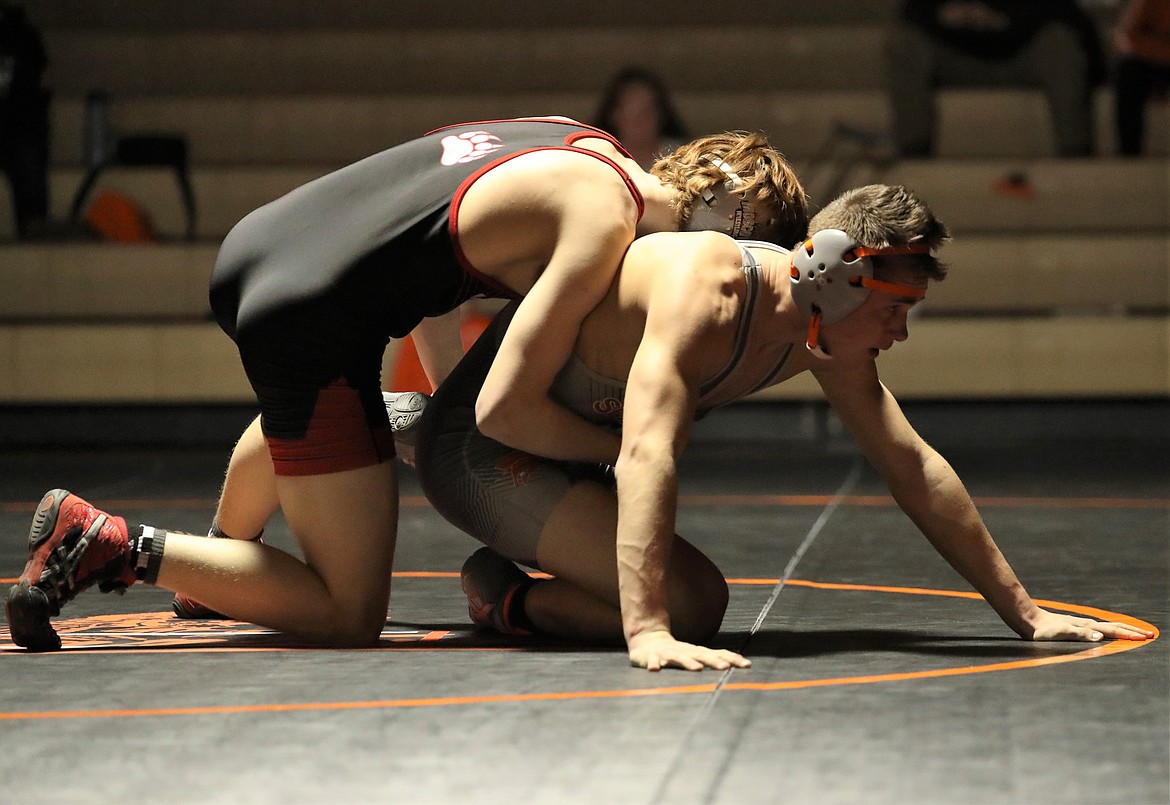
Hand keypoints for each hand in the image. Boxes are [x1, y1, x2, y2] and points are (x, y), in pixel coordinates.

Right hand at [627, 630, 750, 671]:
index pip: (718, 654)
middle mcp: (685, 652)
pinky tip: (655, 669)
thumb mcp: (697, 655)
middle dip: (713, 661)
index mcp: (697, 652)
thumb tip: (745, 664)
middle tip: (724, 667)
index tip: (747, 665)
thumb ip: (716, 658)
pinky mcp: (650, 658)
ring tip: (697, 669)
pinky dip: (654, 664)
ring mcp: (668, 654)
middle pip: (701, 656)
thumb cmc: (677, 652)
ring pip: (679, 658)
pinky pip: (652, 661)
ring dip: (688, 663)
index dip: (732, 659)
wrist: (647, 641)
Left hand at [1025, 609, 1154, 642]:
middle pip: (1114, 626)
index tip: (1145, 637)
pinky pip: (1099, 628)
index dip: (1129, 634)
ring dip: (1123, 629)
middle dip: (1132, 631)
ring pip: (1107, 626)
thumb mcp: (1061, 633)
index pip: (1113, 630)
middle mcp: (1086, 624)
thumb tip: (1101, 637)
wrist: (1028, 619)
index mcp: (1087, 626)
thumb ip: (1081, 634)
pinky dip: (1110, 630)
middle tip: (1150, 634)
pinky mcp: (1075, 626)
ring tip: (1135, 632)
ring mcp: (1081, 624)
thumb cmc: (1042, 630)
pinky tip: (1109, 632)